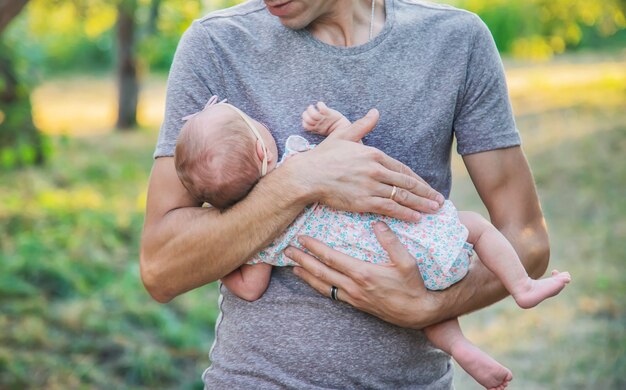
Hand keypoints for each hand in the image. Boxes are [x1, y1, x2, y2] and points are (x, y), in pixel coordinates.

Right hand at [285, 109, 443, 221]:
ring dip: (420, 205)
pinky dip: (404, 213)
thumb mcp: (344, 135)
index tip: (428, 187)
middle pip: (407, 183)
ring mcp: (371, 186)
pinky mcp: (363, 201)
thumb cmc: (323, 156)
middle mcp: (376, 170)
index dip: (418, 180)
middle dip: (426, 194)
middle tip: (439, 202)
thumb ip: (362, 126)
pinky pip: (389, 208)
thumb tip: (375, 112)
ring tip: (433, 210)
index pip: (403, 169)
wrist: (307, 175)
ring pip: (401, 197)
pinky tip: (415, 217)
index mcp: (374, 154)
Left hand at [285, 222, 441, 328]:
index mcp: (363, 273)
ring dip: (306, 275)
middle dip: (302, 260)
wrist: (418, 313)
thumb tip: (377, 223)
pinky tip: (313, 282)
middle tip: (287, 251)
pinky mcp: (356, 305)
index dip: (315, 248)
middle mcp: (354, 287)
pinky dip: (318, 287)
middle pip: (321, 272)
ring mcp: (353, 298)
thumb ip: (391, 241)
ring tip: (293, 267)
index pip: (332, 258)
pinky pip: (331, 295)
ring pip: (323, 286)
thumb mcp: (407, 261)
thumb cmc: (413, 285)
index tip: (302, 238)